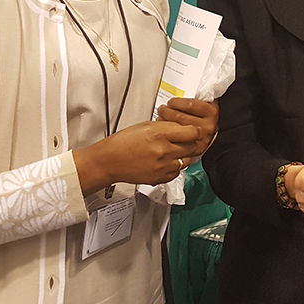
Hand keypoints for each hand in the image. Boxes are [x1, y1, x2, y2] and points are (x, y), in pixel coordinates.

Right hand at [74, 120, 199, 195]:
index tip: (191, 131)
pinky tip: (165, 161)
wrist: (109, 160)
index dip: (194, 131)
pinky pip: (177, 172)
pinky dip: (175, 167)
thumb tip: (181, 126)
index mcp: (160, 134)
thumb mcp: (146, 125)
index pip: (192, 132)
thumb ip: (166, 126)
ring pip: (187, 160)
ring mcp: (163, 166)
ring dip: (183, 155)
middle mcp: (164, 151)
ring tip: (172, 151)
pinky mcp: (160, 178)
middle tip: (181, 140)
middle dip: (189, 142)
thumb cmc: (124, 142)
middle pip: (192, 147)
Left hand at [157, 98, 218, 157]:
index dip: (176, 102)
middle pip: (181, 117)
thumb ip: (197, 99)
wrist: (214, 136)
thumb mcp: (205, 105)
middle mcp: (209, 126)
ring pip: (177, 128)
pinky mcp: (196, 149)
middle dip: (167, 111)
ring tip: (161, 117)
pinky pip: (177, 140)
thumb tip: (181, 90)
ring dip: (164, 121)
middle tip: (162, 109)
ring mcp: (202, 139)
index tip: (170, 102)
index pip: (190, 105)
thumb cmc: (205, 118)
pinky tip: (165, 129)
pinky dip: (168, 133)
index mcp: (212, 111)